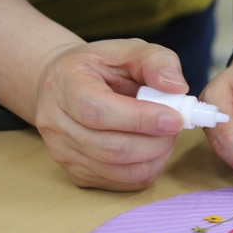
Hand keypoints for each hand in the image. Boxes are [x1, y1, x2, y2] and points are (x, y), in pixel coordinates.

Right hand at [33, 39, 189, 190]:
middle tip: (177, 126)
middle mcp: (55, 123)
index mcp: (64, 85)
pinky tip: (152, 148)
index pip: (99, 112)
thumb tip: (177, 88)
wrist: (66, 85)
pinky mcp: (77, 174)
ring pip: (118, 171)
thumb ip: (156, 62)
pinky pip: (121, 183)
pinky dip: (146, 169)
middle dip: (155, 141)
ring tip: (165, 135)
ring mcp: (63, 153)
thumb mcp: (129, 49)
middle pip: (110, 148)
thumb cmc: (102, 66)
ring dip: (154, 157)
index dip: (141, 119)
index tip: (175, 118)